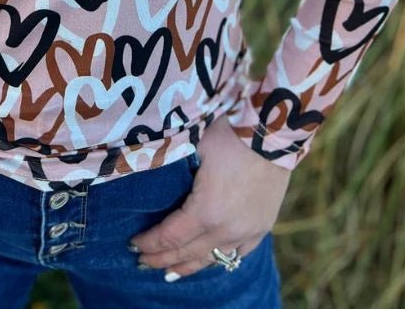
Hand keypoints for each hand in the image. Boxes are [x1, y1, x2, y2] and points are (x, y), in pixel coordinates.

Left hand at [128, 113, 290, 280]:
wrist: (272, 132)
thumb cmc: (228, 133)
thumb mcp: (193, 148)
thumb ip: (173, 171)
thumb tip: (149, 174)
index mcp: (206, 212)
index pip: (170, 236)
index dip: (150, 243)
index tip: (133, 244)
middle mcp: (227, 230)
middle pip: (187, 253)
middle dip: (162, 258)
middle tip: (143, 261)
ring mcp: (247, 231)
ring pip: (212, 259)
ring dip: (188, 265)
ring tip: (169, 272)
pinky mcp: (262, 227)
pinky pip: (237, 253)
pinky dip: (218, 259)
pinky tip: (208, 261)